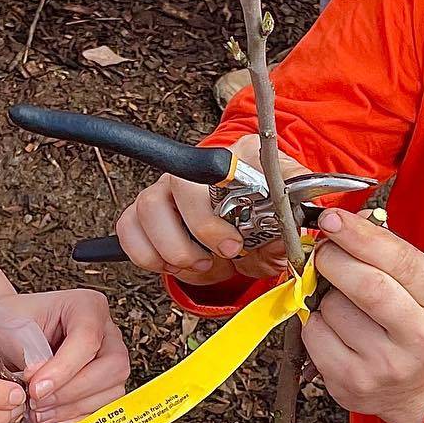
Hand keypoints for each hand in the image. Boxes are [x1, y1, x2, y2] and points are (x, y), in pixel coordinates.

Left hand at [0, 289, 129, 422]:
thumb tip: (44, 385)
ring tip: (36, 414)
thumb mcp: (9, 328)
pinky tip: (48, 422)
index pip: (89, 339)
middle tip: (36, 403)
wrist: (5, 332)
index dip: (64, 369)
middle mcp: (107, 333)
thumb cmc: (9, 322)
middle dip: (73, 392)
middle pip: (113, 367)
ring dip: (72, 410)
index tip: (35, 388)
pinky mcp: (104, 387)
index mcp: (88, 306)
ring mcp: (110, 361)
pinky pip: (103, 410)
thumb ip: (28, 352)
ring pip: (111, 392)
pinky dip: (74, 422)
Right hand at [115, 134, 305, 285]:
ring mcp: (167, 187)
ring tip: (202, 264)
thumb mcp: (292, 221)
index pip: (219, 164)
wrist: (254, 234)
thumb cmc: (269, 220)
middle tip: (225, 255)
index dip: (221, 209)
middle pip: (179, 183)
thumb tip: (295, 232)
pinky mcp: (147, 212)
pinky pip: (128, 227)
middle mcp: (196, 167)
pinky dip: (147, 255)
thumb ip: (295, 223)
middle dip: (200, 230)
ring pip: (148, 207)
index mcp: (238, 156)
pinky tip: (175, 265)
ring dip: (174, 248)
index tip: (235, 244)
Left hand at [305, 210, 423, 422]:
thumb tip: (346, 221)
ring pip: (334, 308)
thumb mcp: (419, 286)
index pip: (400, 260)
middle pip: (366, 285)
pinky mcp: (352, 382)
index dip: (360, 235)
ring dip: (325, 294)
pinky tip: (334, 326)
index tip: (333, 219)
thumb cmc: (412, 325)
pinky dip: (314, 320)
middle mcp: (422, 338)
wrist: (413, 390)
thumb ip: (388, 249)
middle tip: (325, 252)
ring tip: (343, 302)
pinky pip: (315, 333)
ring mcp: (386, 365)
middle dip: (334, 258)